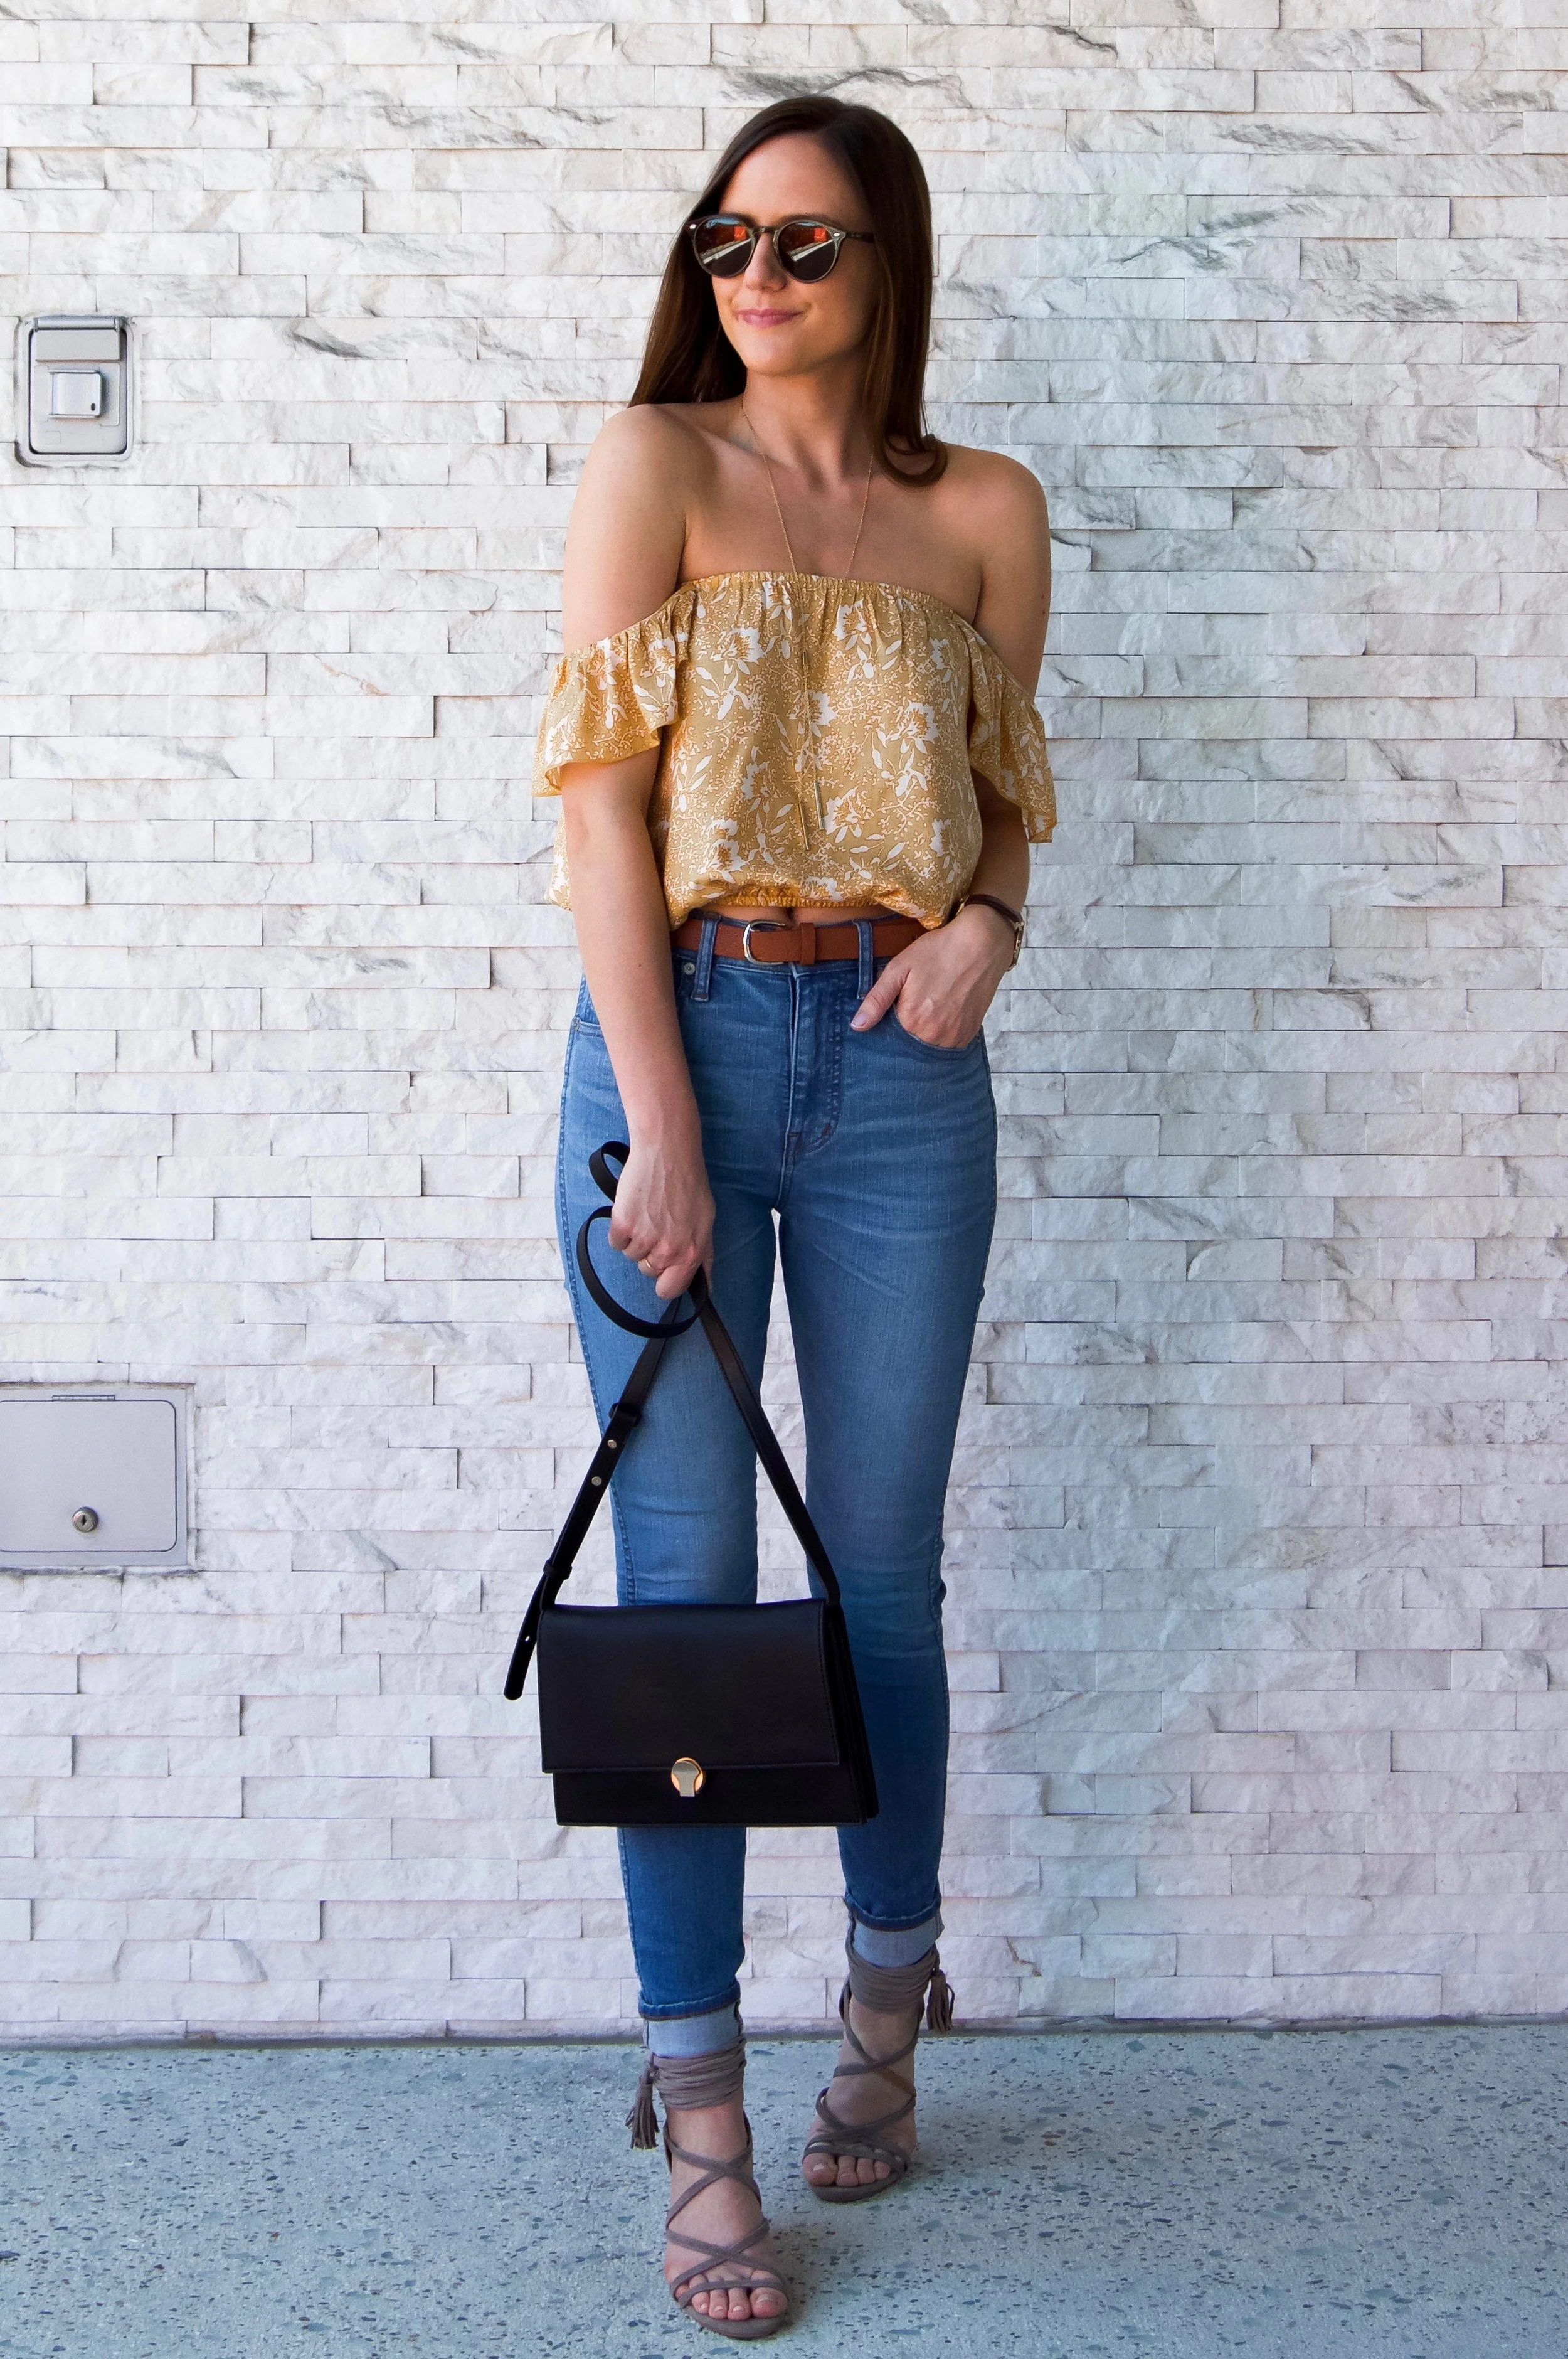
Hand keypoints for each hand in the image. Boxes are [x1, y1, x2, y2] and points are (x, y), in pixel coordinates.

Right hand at [606, 1132, 714, 1300]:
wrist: (668, 1153)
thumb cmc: (689, 1184)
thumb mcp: (707, 1222)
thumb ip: (704, 1256)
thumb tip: (705, 1286)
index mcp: (691, 1252)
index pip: (671, 1290)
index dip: (665, 1282)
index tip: (663, 1269)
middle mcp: (669, 1250)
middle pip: (648, 1271)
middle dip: (650, 1254)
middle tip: (658, 1226)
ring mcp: (644, 1238)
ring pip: (631, 1255)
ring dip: (635, 1238)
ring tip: (647, 1212)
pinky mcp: (623, 1225)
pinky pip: (615, 1242)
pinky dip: (621, 1228)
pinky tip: (633, 1209)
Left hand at [849, 903, 1014, 1047]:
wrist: (981, 944)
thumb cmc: (937, 952)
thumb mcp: (899, 969)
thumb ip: (876, 999)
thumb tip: (856, 1026)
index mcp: (911, 1021)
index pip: (889, 1039)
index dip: (888, 1025)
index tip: (894, 1009)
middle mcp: (934, 1036)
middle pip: (910, 1044)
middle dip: (906, 1030)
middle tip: (916, 1002)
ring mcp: (954, 1037)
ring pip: (929, 1046)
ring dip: (925, 1033)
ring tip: (930, 1006)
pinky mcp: (969, 1034)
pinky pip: (948, 1043)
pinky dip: (942, 1033)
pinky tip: (944, 1011)